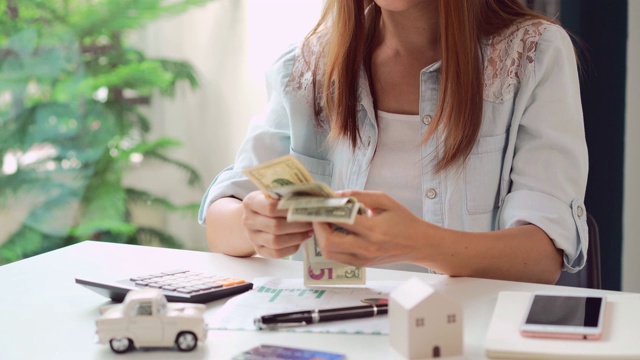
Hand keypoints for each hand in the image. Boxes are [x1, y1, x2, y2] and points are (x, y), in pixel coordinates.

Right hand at [241, 190, 312, 257]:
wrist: (256, 216)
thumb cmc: (271, 201)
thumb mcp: (275, 192)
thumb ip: (288, 193)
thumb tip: (312, 198)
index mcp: (250, 202)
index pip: (271, 207)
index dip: (290, 209)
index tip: (306, 208)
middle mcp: (248, 220)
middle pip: (275, 226)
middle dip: (297, 225)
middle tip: (311, 222)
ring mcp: (252, 237)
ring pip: (275, 241)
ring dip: (296, 237)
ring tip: (309, 232)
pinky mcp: (258, 249)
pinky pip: (276, 253)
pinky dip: (291, 248)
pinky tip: (300, 241)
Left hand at [312, 190, 429, 266]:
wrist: (419, 244)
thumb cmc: (403, 220)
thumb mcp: (384, 200)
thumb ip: (359, 195)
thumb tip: (336, 193)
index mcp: (374, 230)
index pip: (341, 221)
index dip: (326, 211)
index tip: (320, 203)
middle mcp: (366, 248)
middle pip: (328, 242)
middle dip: (318, 227)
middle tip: (318, 215)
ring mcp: (363, 259)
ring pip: (329, 253)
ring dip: (321, 237)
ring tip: (324, 224)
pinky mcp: (361, 265)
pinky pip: (337, 258)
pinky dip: (330, 245)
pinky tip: (333, 233)